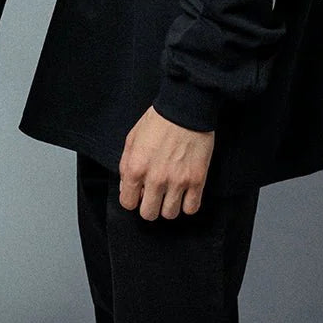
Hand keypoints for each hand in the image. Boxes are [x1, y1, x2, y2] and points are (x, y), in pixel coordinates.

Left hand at [119, 106, 214, 220]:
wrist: (185, 108)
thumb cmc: (158, 121)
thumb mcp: (132, 139)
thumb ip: (126, 165)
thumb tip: (127, 187)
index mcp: (136, 168)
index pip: (128, 203)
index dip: (132, 199)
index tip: (139, 193)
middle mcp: (156, 179)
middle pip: (149, 214)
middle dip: (150, 206)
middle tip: (155, 194)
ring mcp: (178, 181)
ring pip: (170, 214)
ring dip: (169, 205)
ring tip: (171, 192)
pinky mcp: (197, 180)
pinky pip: (191, 208)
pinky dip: (188, 204)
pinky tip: (185, 193)